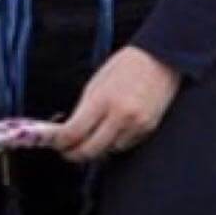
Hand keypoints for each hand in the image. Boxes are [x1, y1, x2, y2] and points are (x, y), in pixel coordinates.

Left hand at [51, 46, 180, 163]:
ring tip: (88, 139)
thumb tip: (69, 129)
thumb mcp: (96, 82)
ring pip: (108, 151)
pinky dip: (114, 144)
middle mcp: (120, 116)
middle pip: (90, 150)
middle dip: (74, 154)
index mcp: (102, 99)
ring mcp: (136, 125)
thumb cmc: (126, 66)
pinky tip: (109, 133)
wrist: (160, 60)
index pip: (75, 132)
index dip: (60, 142)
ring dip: (96, 149)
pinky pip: (125, 145)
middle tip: (66, 151)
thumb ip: (83, 108)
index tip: (55, 143)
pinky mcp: (148, 130)